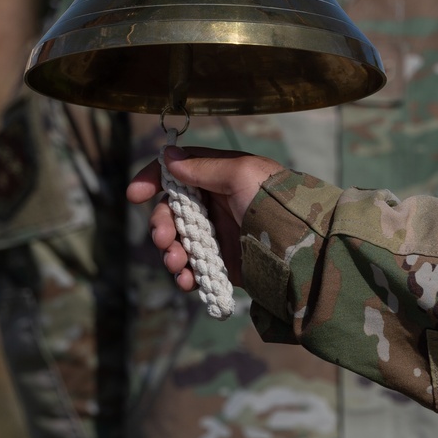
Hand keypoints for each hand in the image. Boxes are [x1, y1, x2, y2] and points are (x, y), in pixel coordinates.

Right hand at [127, 146, 283, 290]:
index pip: (178, 172)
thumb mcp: (241, 174)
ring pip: (179, 243)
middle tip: (163, 239)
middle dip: (161, 225)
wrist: (302, 248)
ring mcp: (219, 235)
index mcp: (219, 177)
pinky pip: (195, 269)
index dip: (153, 179)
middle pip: (172, 211)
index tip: (135, 194)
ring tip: (177, 264)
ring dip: (171, 253)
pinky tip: (188, 281)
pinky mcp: (224, 264)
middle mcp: (216, 204)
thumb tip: (169, 156)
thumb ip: (204, 167)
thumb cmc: (274, 201)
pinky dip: (186, 276)